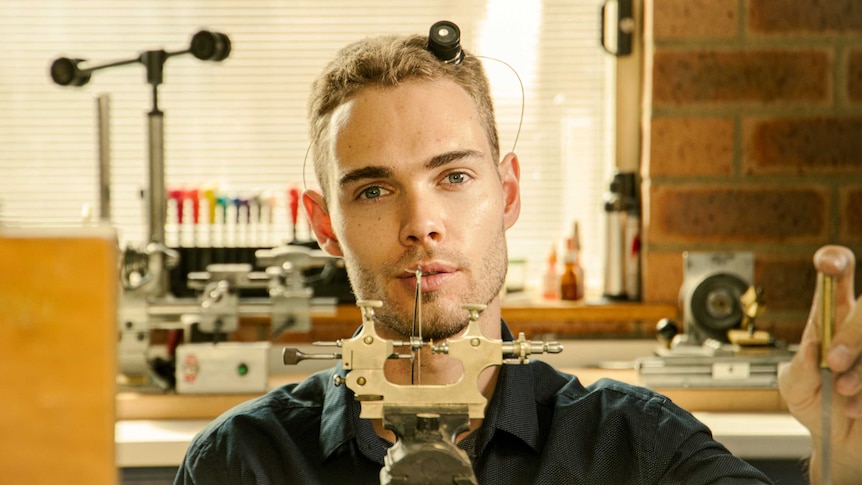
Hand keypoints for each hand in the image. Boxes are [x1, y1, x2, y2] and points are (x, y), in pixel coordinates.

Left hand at [777, 245, 861, 483]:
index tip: (828, 264)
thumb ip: (797, 368)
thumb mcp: (792, 387)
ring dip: (861, 369)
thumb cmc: (814, 404)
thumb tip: (812, 345)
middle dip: (852, 333)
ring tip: (843, 391)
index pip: (837, 275)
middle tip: (833, 362)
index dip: (835, 260)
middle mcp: (860, 327)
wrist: (839, 443)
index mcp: (831, 317)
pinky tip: (857, 407)